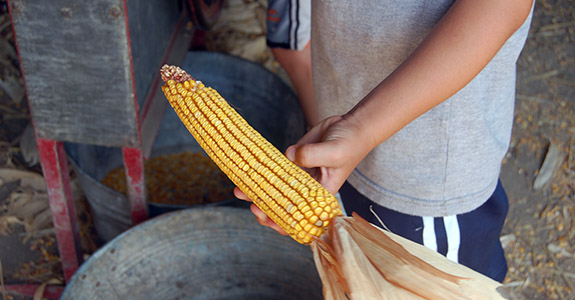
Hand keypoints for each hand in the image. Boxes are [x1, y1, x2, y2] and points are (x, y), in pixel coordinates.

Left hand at [235, 114, 373, 231]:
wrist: (350, 126)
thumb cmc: (349, 143)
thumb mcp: (334, 152)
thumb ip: (311, 156)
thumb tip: (289, 157)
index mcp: (320, 196)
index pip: (300, 218)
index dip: (282, 223)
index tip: (267, 219)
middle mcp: (307, 190)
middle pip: (283, 206)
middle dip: (264, 208)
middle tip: (251, 204)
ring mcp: (298, 175)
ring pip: (274, 188)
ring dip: (256, 190)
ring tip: (239, 190)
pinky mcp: (293, 160)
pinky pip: (274, 169)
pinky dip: (261, 171)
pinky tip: (247, 171)